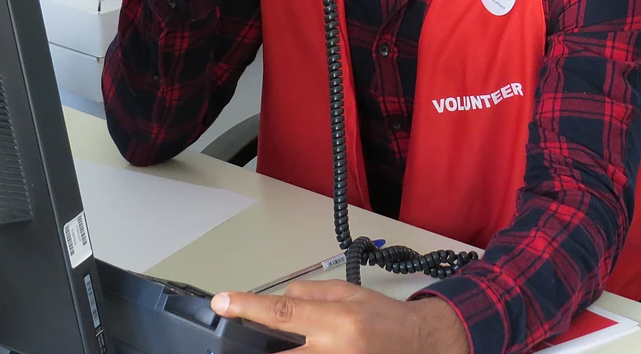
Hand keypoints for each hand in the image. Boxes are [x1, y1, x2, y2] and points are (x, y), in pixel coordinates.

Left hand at [211, 281, 468, 353]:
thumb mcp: (349, 292)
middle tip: (242, 337)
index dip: (248, 307)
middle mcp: (332, 351)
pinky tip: (299, 346)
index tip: (223, 302)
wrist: (417, 344)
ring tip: (287, 339)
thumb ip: (311, 294)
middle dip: (255, 345)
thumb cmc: (384, 317)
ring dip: (281, 349)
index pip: (283, 312)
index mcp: (337, 320)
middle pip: (277, 352)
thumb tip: (278, 298)